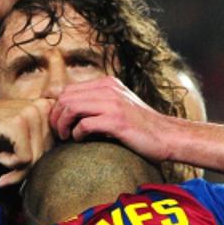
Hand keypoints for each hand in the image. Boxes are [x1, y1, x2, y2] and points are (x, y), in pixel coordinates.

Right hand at [0, 98, 54, 185]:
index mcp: (48, 108)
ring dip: (18, 171)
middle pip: (48, 153)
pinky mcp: (17, 124)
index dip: (43, 161)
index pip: (58, 144)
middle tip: (10, 172)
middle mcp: (42, 107)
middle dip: (28, 169)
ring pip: (37, 158)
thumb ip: (43, 144)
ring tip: (2, 162)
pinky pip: (25, 159)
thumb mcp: (25, 136)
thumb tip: (58, 170)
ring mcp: (30, 113)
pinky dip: (11, 164)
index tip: (25, 169)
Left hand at [51, 76, 172, 161]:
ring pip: (71, 107)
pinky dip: (77, 134)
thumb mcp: (120, 106)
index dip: (57, 107)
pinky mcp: (117, 121)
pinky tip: (80, 140)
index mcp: (108, 84)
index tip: (58, 123)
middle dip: (56, 116)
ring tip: (65, 137)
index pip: (69, 89)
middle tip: (59, 132)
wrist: (168, 136)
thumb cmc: (143, 127)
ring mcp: (114, 104)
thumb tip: (71, 111)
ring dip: (63, 124)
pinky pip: (85, 124)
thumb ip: (100, 103)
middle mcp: (109, 90)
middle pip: (66, 97)